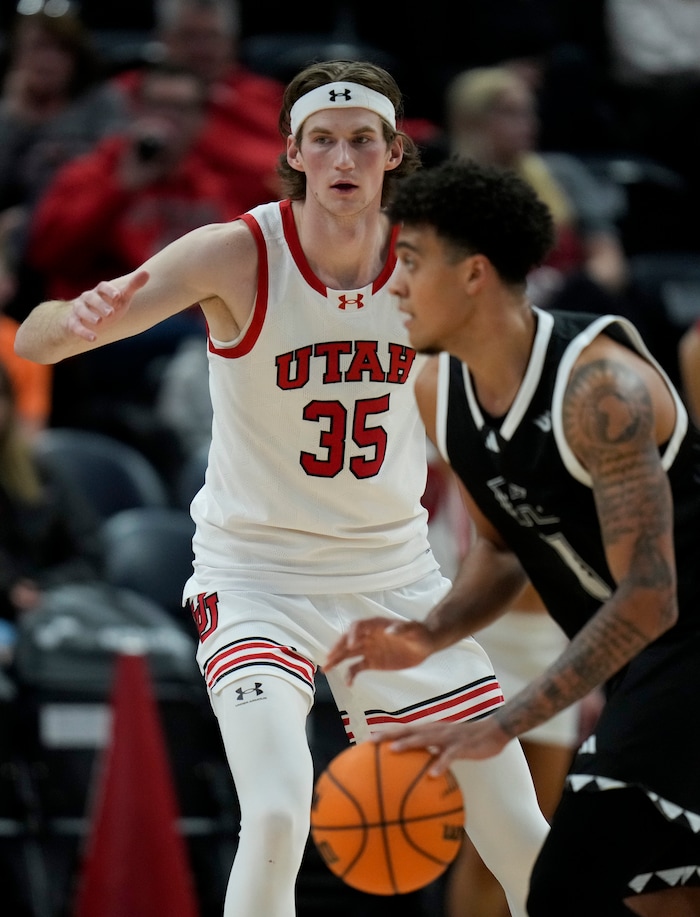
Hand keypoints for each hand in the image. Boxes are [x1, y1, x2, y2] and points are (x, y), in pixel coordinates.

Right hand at [66, 270, 149, 341]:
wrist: (86, 320)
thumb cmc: (108, 306)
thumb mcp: (121, 298)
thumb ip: (133, 286)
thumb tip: (147, 273)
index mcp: (99, 291)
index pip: (102, 287)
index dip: (109, 290)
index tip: (117, 296)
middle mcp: (87, 298)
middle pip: (91, 298)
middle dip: (100, 304)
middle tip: (111, 313)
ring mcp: (78, 310)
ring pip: (80, 310)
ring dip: (89, 316)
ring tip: (99, 322)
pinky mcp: (72, 323)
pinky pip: (75, 326)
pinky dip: (83, 332)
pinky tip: (93, 338)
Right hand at [324, 617, 433, 684]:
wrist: (424, 645)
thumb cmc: (419, 633)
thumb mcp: (413, 630)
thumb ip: (402, 629)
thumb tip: (390, 630)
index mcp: (376, 625)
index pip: (358, 626)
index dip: (353, 634)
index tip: (351, 645)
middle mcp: (368, 636)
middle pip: (348, 640)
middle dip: (338, 648)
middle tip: (328, 658)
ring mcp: (369, 649)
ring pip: (348, 654)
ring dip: (337, 660)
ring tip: (326, 669)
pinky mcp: (372, 662)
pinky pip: (357, 667)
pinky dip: (351, 674)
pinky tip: (348, 683)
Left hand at [378, 715, 510, 774]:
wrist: (493, 731)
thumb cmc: (467, 740)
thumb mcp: (447, 745)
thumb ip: (432, 753)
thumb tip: (417, 770)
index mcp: (430, 730)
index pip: (404, 729)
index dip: (386, 732)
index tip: (367, 740)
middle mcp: (435, 730)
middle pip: (408, 730)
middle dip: (389, 735)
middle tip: (370, 742)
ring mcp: (448, 736)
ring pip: (425, 739)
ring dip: (409, 744)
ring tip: (393, 751)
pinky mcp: (461, 745)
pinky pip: (450, 755)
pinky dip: (441, 764)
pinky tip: (433, 775)